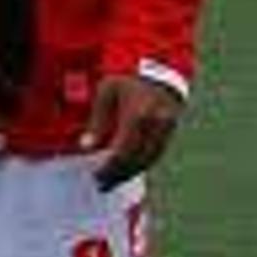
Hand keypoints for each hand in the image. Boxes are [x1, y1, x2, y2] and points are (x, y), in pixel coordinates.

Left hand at [79, 74, 183, 191]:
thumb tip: (86, 147)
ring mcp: (165, 131)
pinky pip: (155, 155)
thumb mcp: (107, 93)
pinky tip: (127, 170)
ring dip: (129, 173)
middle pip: (137, 159)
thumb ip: (98, 121)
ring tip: (111, 181)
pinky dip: (140, 165)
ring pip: (148, 160)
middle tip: (101, 184)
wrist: (158, 72)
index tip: (96, 175)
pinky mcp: (170, 133)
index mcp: (137, 116)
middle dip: (119, 174)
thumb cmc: (127, 80)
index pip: (123, 150)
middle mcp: (155, 126)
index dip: (110, 166)